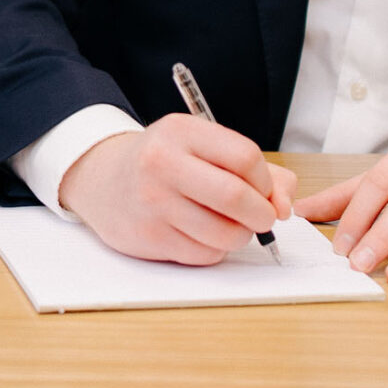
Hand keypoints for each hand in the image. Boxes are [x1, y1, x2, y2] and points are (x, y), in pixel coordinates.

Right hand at [56, 115, 297, 264]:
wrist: (103, 180)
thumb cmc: (165, 163)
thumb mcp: (203, 147)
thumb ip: (257, 171)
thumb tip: (284, 206)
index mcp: (182, 132)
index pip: (246, 158)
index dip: (266, 181)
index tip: (263, 190)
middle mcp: (163, 164)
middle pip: (237, 198)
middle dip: (262, 214)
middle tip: (261, 217)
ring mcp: (153, 202)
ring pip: (225, 234)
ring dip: (239, 235)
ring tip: (228, 224)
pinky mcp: (149, 237)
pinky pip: (205, 255)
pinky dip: (214, 249)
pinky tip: (200, 233)